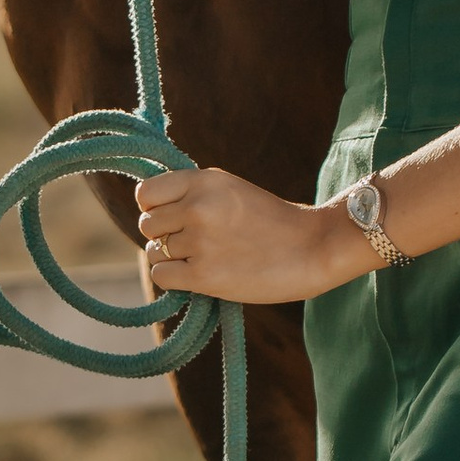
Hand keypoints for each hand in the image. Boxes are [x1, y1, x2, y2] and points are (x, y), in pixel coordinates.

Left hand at [134, 167, 367, 306]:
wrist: (313, 248)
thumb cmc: (272, 220)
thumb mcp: (230, 189)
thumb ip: (192, 194)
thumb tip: (149, 211)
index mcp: (203, 180)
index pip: (146, 195)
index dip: (154, 208)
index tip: (173, 218)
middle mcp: (197, 207)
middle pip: (147, 226)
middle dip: (165, 236)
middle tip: (196, 242)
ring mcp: (199, 241)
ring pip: (154, 253)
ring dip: (174, 259)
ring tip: (208, 258)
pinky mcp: (204, 275)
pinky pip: (162, 276)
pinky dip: (176, 280)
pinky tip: (201, 276)